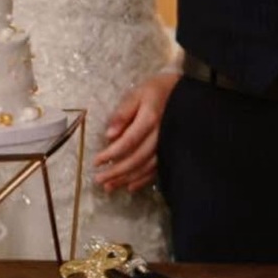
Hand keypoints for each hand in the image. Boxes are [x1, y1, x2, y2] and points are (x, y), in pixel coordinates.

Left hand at [94, 71, 180, 193]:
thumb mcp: (136, 94)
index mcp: (150, 119)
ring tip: (109, 187)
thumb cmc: (154, 91)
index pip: (128, 142)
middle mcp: (160, 136)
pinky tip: (131, 186)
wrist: (182, 93)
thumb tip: (109, 135)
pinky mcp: (171, 151)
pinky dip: (143, 180)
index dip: (111, 154)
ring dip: (127, 179)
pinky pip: (157, 170)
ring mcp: (167, 146)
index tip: (96, 162)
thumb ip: (122, 114)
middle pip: (136, 158)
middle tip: (99, 180)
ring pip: (145, 167)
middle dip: (116, 172)